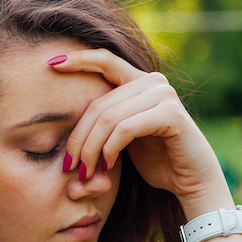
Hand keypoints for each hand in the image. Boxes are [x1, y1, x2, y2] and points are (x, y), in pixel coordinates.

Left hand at [50, 49, 229, 210]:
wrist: (191, 181)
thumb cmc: (156, 160)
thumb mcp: (124, 136)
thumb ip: (105, 120)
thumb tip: (64, 119)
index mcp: (140, 80)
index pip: (105, 60)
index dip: (78, 59)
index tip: (50, 64)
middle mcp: (153, 81)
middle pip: (98, 103)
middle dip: (79, 138)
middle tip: (69, 166)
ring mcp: (164, 95)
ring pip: (109, 117)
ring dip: (91, 148)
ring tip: (85, 172)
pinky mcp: (171, 114)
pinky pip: (126, 128)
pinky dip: (110, 149)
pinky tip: (107, 165)